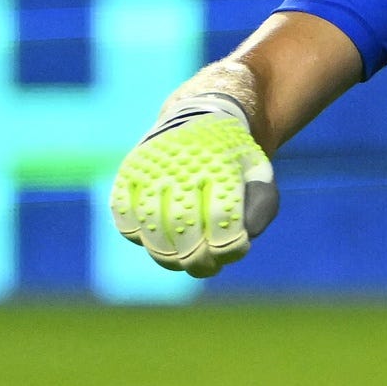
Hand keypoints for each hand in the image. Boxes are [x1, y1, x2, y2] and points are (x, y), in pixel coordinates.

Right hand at [109, 94, 277, 276]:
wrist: (197, 119)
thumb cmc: (232, 159)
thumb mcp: (259, 173)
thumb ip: (261, 206)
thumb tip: (245, 238)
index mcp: (219, 162)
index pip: (222, 217)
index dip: (229, 246)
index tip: (238, 249)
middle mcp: (181, 164)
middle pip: (182, 226)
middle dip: (197, 258)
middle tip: (208, 266)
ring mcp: (151, 170)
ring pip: (151, 229)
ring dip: (169, 256)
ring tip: (184, 259)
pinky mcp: (128, 177)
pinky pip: (125, 220)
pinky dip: (140, 237)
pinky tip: (160, 239)